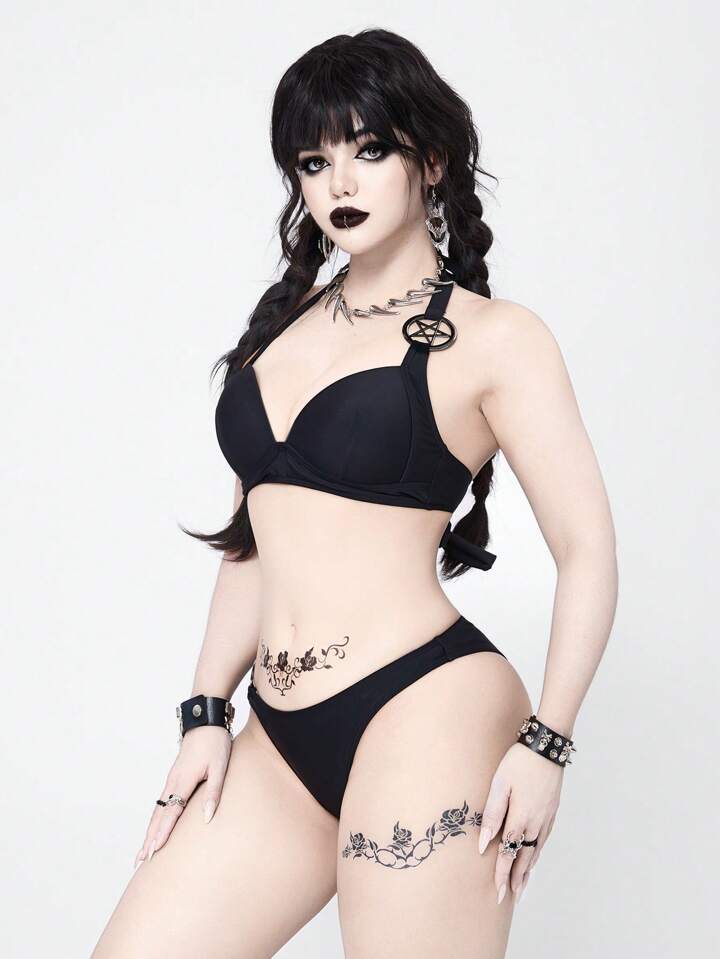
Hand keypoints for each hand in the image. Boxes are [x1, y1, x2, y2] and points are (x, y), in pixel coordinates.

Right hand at [133, 725, 232, 867]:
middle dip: (149, 838)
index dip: (162, 833)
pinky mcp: (174, 777)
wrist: (205, 721)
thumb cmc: (215, 743)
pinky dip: (156, 819)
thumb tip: (206, 818)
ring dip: (150, 831)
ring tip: (144, 850)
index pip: (171, 813)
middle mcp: (173, 782)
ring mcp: (171, 779)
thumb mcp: (219, 767)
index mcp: (183, 781)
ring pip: (158, 810)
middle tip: (141, 860)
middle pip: (158, 816)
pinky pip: (162, 802)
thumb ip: (213, 793)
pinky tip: (155, 827)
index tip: (153, 852)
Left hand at [477, 742, 564, 904]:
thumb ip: (491, 814)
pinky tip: (534, 857)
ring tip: (521, 886)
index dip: (501, 875)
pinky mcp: (552, 811)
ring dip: (528, 870)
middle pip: (524, 858)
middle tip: (509, 899)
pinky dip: (537, 854)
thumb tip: (483, 844)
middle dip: (516, 880)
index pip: (508, 855)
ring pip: (535, 852)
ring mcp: (546, 818)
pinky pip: (543, 840)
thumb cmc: (518, 762)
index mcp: (520, 819)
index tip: (497, 894)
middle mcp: (535, 824)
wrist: (547, 747)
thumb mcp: (499, 785)